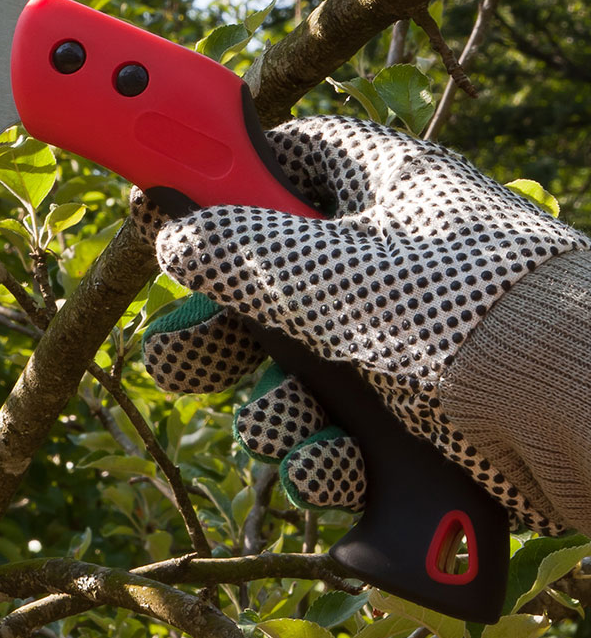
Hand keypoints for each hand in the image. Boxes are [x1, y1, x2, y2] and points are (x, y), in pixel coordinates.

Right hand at [137, 116, 588, 531]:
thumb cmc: (482, 318)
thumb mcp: (340, 274)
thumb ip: (242, 252)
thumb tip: (172, 228)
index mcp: (377, 188)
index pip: (272, 163)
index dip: (210, 188)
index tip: (155, 214)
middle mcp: (388, 260)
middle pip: (265, 287)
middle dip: (223, 339)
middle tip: (180, 365)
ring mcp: (409, 342)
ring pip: (296, 372)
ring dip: (278, 414)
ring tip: (294, 431)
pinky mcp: (427, 420)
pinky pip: (343, 435)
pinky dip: (331, 460)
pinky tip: (342, 474)